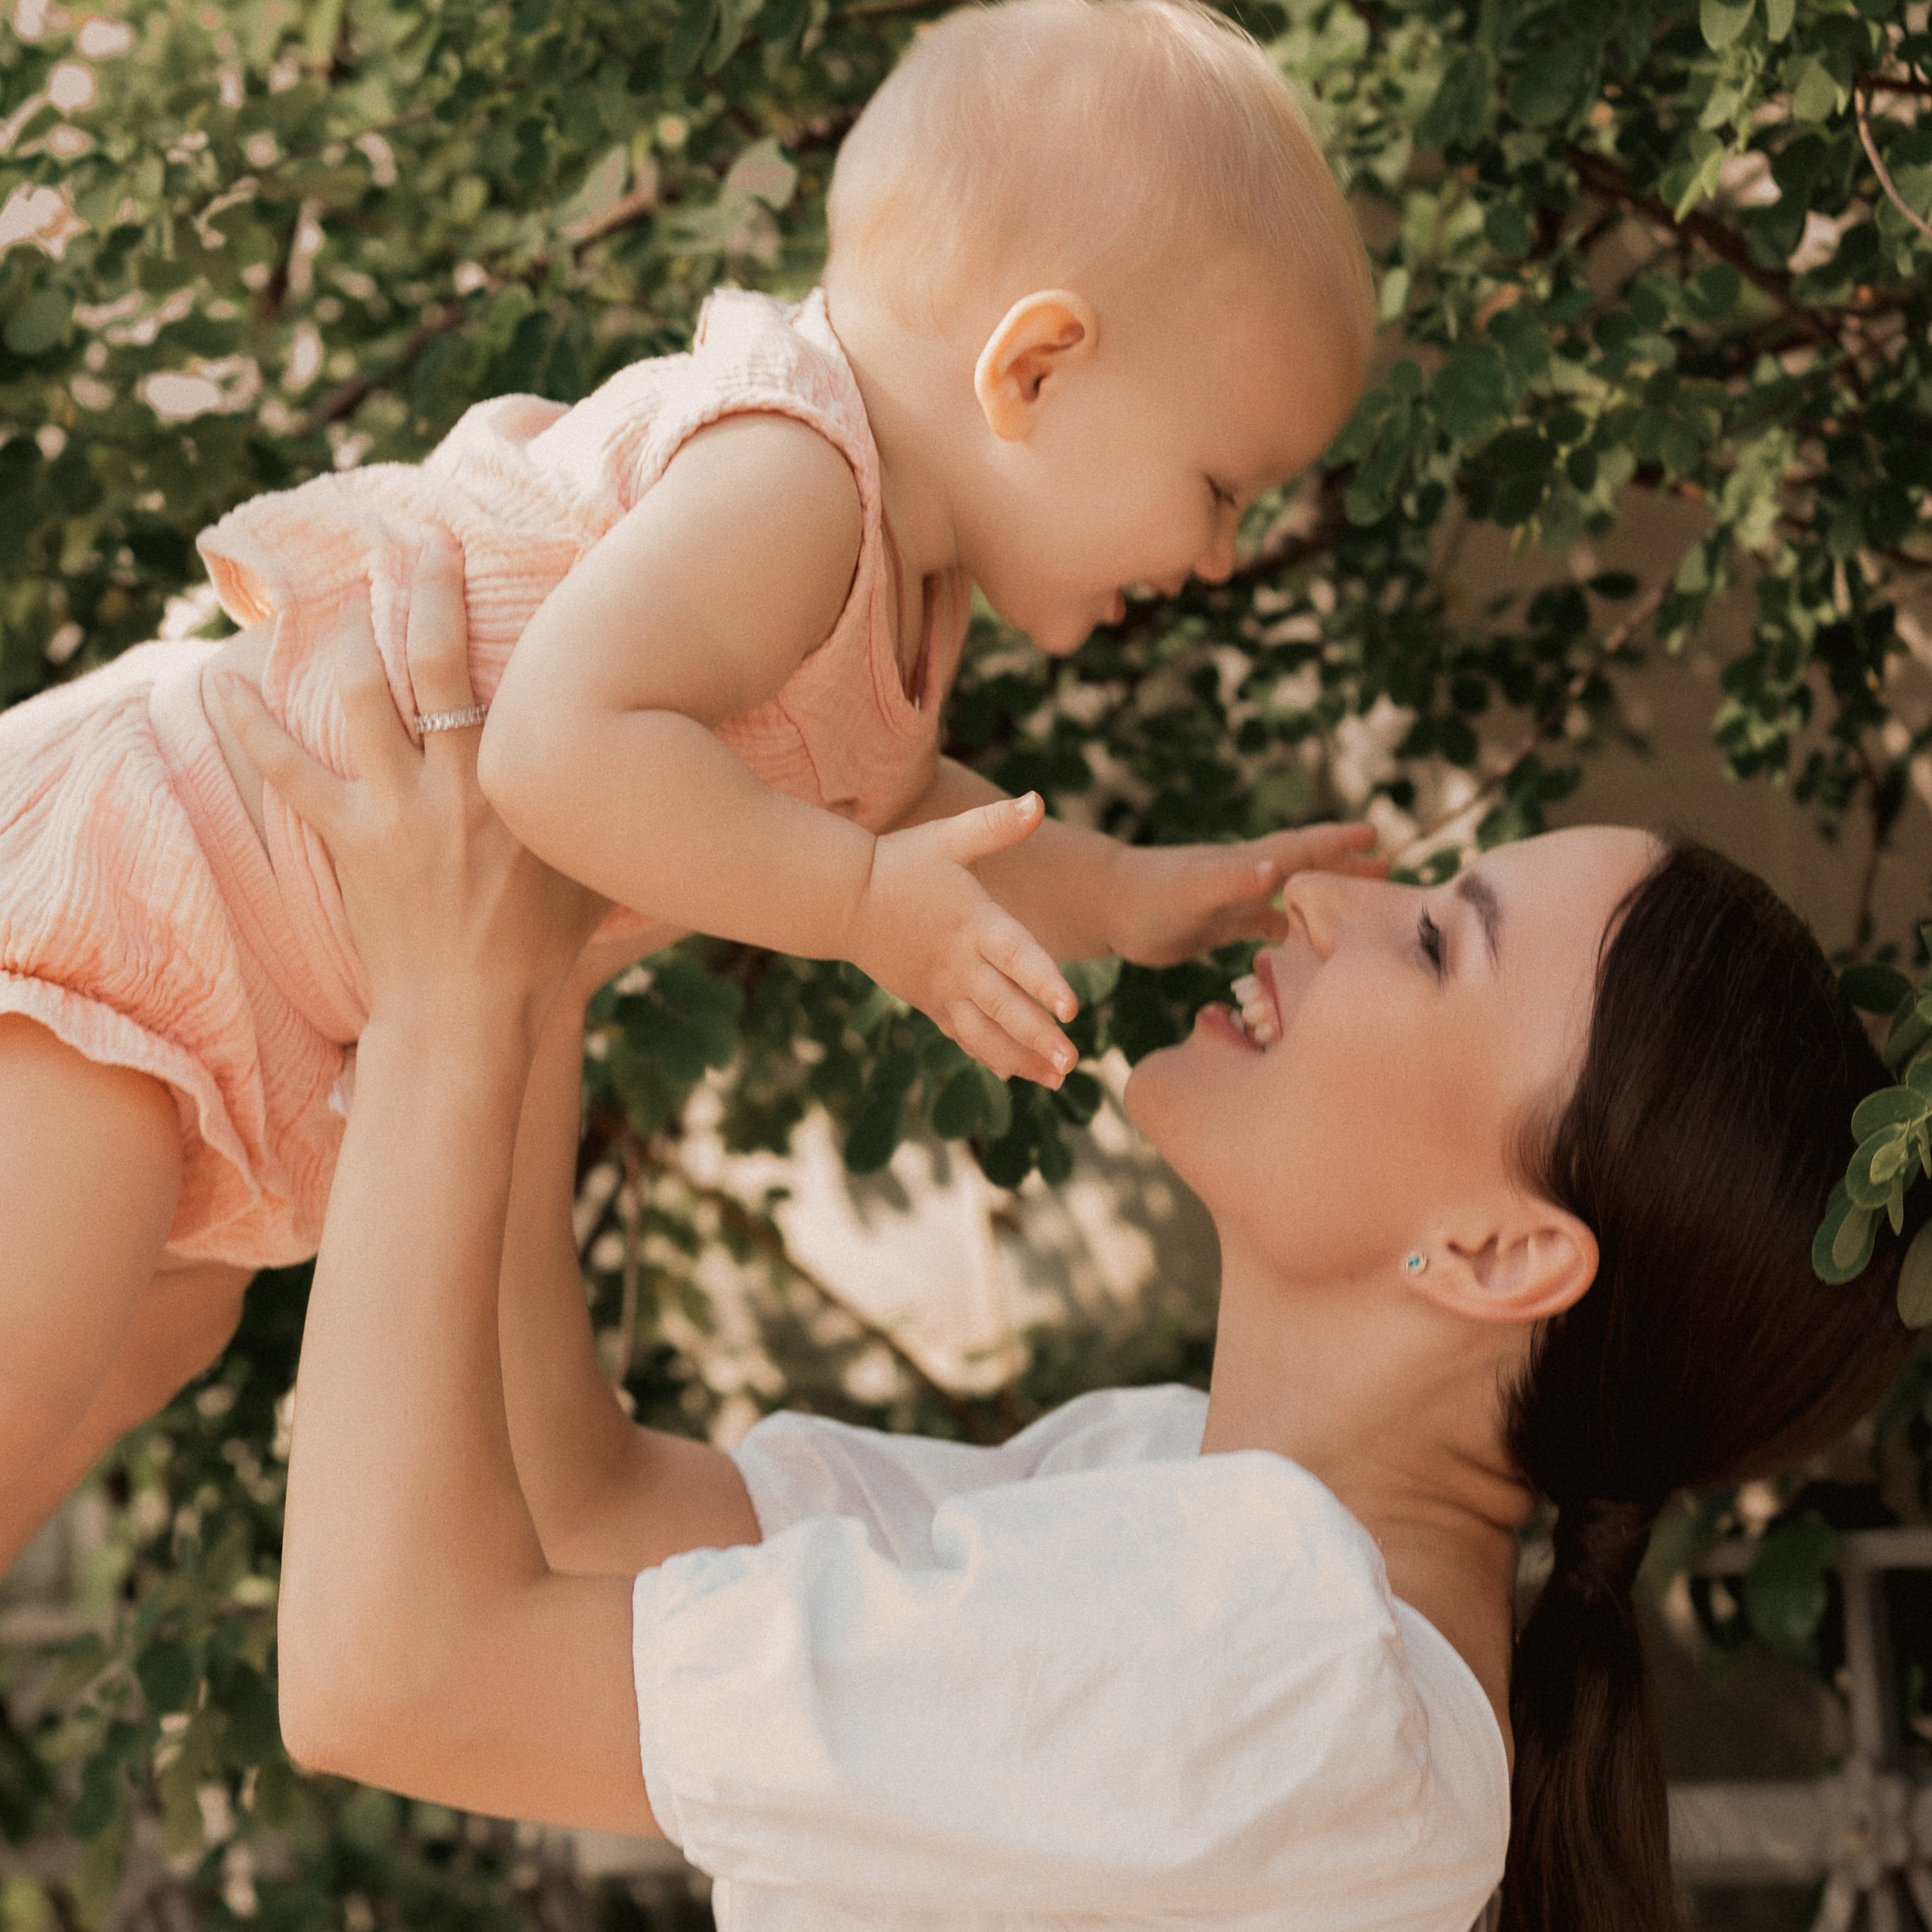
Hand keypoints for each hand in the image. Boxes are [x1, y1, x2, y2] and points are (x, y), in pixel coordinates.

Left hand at [212, 542, 611, 1040]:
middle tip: (422, 542)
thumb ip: (611, 818)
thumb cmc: (545, 952)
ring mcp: (397, 807)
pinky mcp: (349, 837)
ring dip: (351, 637)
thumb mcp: (597, 874)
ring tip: (344, 593)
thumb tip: (660, 778)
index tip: (524, 572)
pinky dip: (250, 723)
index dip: (525, 621)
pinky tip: (220, 680)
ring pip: (363, 695)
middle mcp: (459, 782)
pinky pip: (289, 768)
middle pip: (436, 659)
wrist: (470, 1014)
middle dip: (428, 590)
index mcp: (524, 787)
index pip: (524, 680)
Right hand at [846, 793, 1078, 1087]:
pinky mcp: (929, 1003)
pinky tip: (1018, 1073)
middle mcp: (960, 964)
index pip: (1015, 957)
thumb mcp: (949, 838)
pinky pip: (963, 1037)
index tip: (1071, 1009)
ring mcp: (942, 990)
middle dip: (1039, 1037)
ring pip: (984, 1034)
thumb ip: (997, 824)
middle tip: (1072, 1062)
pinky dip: (990, 1056)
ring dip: (1020, 1059)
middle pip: (1004, 1007)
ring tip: (1056, 1078)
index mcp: (974, 924)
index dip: (1043, 982)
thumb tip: (1038, 800)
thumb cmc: (901, 863)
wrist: (842, 900)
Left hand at [1105, 822, 1382, 966]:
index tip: (1375, 835)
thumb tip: (1273, 869)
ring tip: (1358, 900)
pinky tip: (1302, 940)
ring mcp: (1233, 900)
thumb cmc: (1149, 899)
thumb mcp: (1194, 890)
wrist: (1108, 906)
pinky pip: (1263, 923)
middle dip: (1345, 867)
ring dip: (1322, 895)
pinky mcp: (1217, 924)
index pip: (1302, 849)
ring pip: (1290, 895)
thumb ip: (1232, 881)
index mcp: (1247, 865)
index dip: (1338, 844)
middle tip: (1389, 867)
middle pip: (1305, 868)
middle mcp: (1245, 877)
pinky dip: (1288, 928)